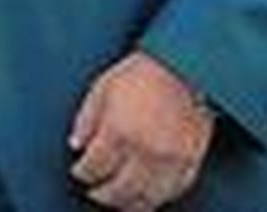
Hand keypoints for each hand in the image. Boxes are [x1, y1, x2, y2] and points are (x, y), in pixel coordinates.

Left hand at [69, 51, 213, 210]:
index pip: (94, 167)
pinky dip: (158, 198)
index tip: (79, 173)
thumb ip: (85, 120)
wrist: (183, 67)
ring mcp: (171, 159)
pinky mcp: (191, 160)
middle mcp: (145, 150)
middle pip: (118, 189)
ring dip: (129, 203)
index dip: (82, 173)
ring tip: (118, 201)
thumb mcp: (100, 89)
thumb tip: (75, 145)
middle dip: (101, 195)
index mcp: (118, 131)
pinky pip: (174, 190)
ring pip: (147, 197)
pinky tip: (147, 196)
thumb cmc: (139, 74)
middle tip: (94, 193)